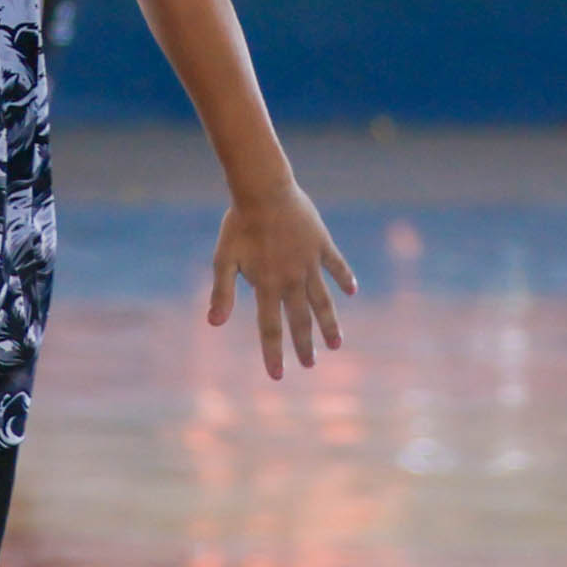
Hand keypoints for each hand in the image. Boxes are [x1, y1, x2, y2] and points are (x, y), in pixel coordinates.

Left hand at [203, 179, 357, 378]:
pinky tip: (352, 292)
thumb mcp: (224, 259)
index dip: (273, 354)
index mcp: (266, 285)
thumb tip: (213, 324)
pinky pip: (337, 266)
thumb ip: (221, 292)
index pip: (270, 328)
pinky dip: (345, 279)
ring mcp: (310, 263)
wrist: (264, 189)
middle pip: (300, 320)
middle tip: (310, 365)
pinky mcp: (322, 244)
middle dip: (304, 345)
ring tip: (336, 344)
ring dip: (329, 324)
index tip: (278, 376)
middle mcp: (291, 279)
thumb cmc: (239, 223)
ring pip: (322, 301)